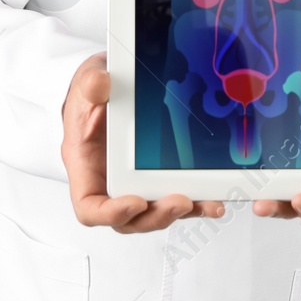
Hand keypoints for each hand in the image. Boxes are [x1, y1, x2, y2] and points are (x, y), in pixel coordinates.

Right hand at [61, 50, 226, 231]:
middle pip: (129, 219)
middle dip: (156, 216)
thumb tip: (100, 84)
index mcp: (86, 165)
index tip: (135, 202)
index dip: (111, 214)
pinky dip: (195, 199)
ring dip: (181, 212)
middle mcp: (110, 180)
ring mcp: (135, 180)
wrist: (112, 82)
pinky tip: (213, 196)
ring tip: (206, 203)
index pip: (90, 206)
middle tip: (181, 202)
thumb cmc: (94, 91)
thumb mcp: (87, 81)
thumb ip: (89, 84)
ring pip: (156, 211)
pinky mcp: (157, 173)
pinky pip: (174, 194)